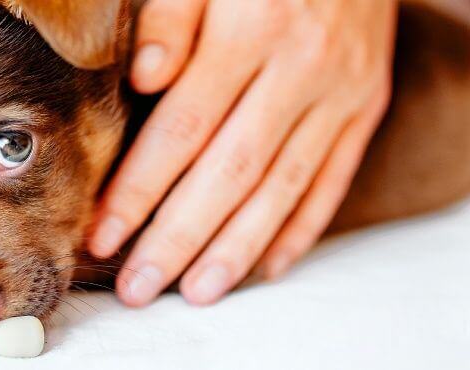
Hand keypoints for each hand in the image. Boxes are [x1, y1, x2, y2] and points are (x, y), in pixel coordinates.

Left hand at [89, 0, 395, 305]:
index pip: (181, 130)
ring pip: (282, 188)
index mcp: (250, 30)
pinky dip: (299, 229)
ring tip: (195, 291)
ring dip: (235, 248)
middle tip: (138, 286)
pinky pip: (332, 179)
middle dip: (177, 236)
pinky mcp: (367, 107)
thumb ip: (171, 16)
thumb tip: (144, 78)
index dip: (138, 190)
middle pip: (228, 172)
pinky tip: (265, 267)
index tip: (102, 234)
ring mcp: (341, 93)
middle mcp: (301, 69)